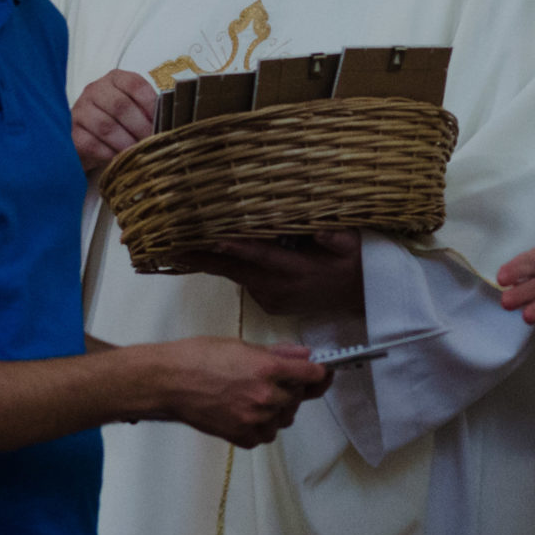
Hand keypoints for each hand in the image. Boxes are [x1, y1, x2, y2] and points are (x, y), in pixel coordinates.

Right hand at [71, 69, 158, 170]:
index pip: (135, 84)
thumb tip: (171, 124)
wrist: (89, 140)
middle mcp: (94, 90)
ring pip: (105, 126)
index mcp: (115, 79)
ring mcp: (79, 110)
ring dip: (126, 142)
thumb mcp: (135, 110)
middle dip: (140, 127)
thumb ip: (150, 111)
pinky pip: (91, 144)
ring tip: (138, 153)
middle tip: (152, 142)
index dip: (151, 104)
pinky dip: (109, 153)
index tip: (162, 122)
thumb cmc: (119, 123)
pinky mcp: (71, 132)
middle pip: (120, 106)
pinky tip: (119, 159)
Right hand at [154, 338, 330, 447]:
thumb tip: (304, 355)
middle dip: (292, 388)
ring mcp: (254, 419)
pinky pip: (265, 435)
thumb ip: (277, 353)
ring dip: (279, 409)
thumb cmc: (198, 357)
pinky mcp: (241, 436)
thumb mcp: (241, 345)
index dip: (318, 372)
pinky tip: (248, 412)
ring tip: (257, 396)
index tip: (321, 372)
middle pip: (298, 397)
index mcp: (268, 369)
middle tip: (276, 380)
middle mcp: (266, 396)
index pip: (312, 374)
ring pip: (284, 418)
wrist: (167, 382)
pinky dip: (262, 426)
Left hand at [173, 231, 363, 316]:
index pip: (259, 255)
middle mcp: (280, 287)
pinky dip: (234, 268)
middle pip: (235, 268)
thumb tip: (319, 229)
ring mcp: (273, 298)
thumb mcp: (353, 245)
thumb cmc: (356, 264)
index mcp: (297, 270)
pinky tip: (220, 254)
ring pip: (238, 275)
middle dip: (203, 256)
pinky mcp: (271, 304)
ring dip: (213, 261)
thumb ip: (335, 237)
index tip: (209, 238)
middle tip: (172, 246)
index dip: (233, 246)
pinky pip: (247, 282)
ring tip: (184, 245)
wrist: (362, 297)